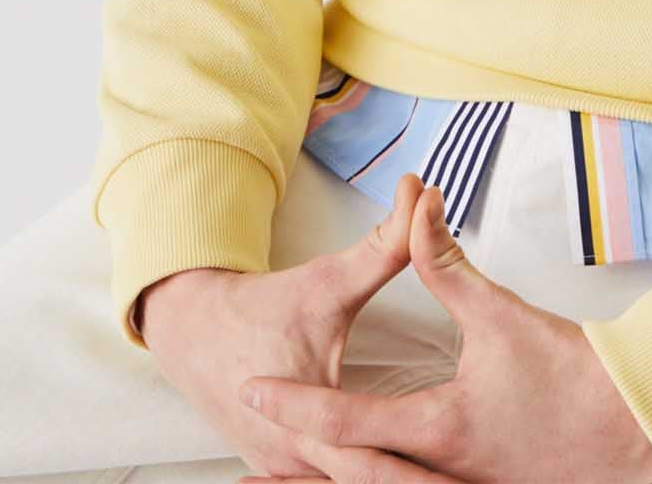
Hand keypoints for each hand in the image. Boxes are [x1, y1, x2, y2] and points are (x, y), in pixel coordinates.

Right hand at [138, 171, 430, 476]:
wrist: (192, 326)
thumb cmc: (262, 306)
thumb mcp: (326, 279)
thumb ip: (384, 245)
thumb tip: (423, 195)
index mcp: (307, 422)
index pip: (375, 460)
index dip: (421, 468)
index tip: (459, 473)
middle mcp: (294, 459)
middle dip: (414, 483)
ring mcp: (284, 471)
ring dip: (389, 483)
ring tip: (443, 483)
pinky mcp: (282, 471)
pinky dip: (362, 483)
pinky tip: (396, 478)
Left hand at [235, 182, 651, 482]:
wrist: (634, 424)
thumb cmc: (570, 374)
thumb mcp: (500, 314)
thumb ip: (446, 265)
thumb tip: (416, 206)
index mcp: (437, 428)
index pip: (344, 421)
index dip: (294, 403)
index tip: (253, 388)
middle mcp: (442, 471)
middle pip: (352, 477)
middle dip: (299, 466)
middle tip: (252, 455)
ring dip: (335, 481)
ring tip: (288, 473)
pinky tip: (371, 475)